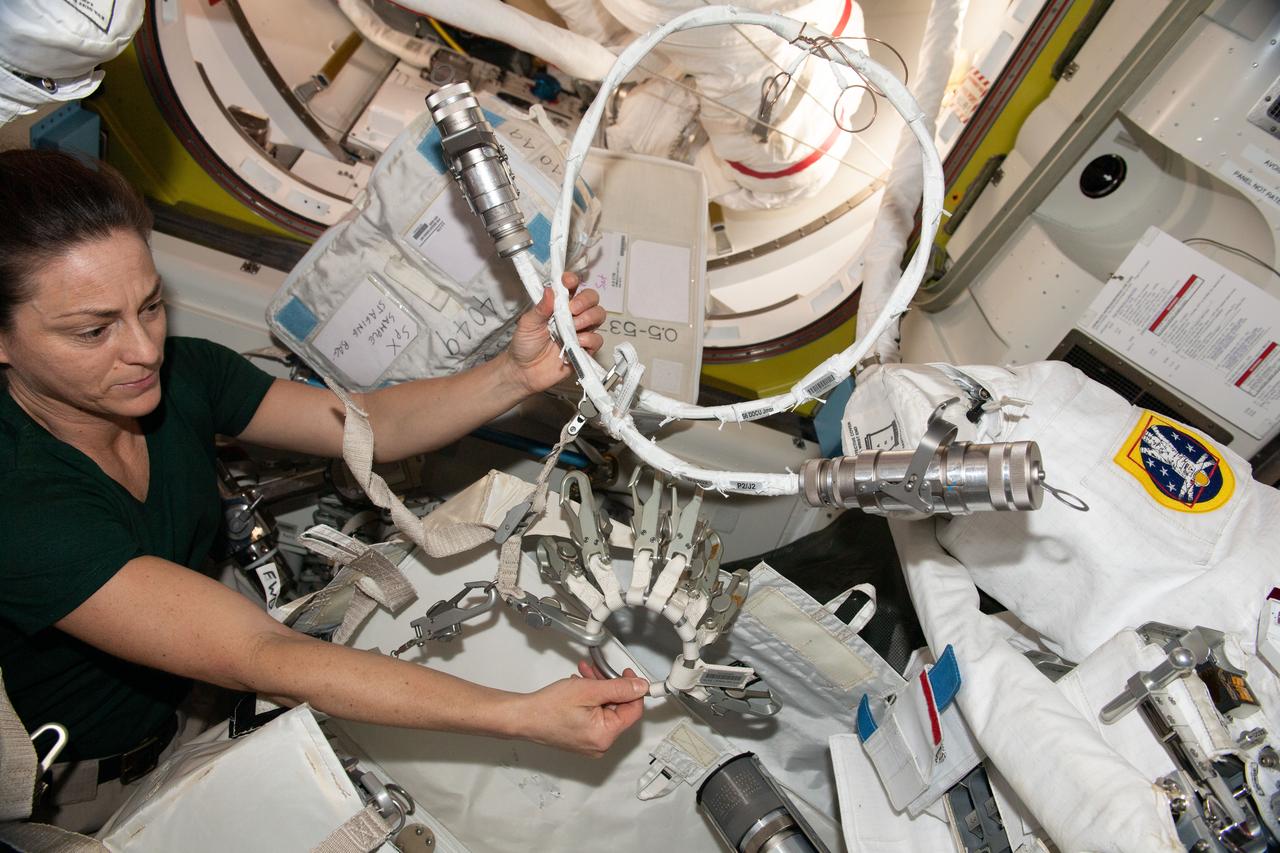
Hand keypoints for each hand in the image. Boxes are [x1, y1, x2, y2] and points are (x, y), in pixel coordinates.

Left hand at [506, 271, 605, 394]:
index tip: (567, 282)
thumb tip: (550, 290)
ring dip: (588, 318)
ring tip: (573, 326)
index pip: (572, 287)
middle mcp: (573, 315)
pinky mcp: (585, 349)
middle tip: (572, 309)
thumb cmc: (525, 345)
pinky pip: (597, 339)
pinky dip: (589, 339)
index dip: (572, 281)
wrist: (525, 372)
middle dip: (585, 300)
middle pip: (592, 299)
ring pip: (599, 315)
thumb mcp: (528, 324)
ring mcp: (581, 331)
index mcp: (559, 305)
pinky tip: (576, 342)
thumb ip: (540, 308)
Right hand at [514, 662, 646, 756]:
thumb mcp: (589, 690)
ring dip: (599, 690)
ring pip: (605, 710)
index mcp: (605, 735)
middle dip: (610, 686)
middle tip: (600, 670)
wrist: (523, 717)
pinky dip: (590, 700)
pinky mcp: (582, 739)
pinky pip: (594, 716)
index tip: (628, 674)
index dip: (633, 689)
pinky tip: (580, 686)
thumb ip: (619, 688)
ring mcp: (590, 743)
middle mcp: (600, 744)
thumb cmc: (549, 707)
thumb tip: (640, 687)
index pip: (633, 711)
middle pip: (618, 709)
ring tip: (586, 675)